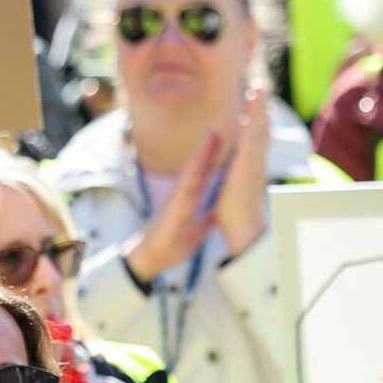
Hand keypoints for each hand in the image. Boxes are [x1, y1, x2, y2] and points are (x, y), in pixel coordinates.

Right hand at [123, 130, 225, 286]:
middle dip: (210, 146)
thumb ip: (207, 216)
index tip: (229, 140)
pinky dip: (193, 175)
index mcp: (191, 197)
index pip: (206, 173)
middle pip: (200, 166)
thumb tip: (219, 211)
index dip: (217, 157)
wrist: (153, 257)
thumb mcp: (198, 228)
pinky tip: (199, 163)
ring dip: (202, 153)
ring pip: (192, 172)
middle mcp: (184, 193)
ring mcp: (178, 199)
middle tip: (221, 125)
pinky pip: (185, 189)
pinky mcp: (174, 208)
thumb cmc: (173, 241)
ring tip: (213, 135)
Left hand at [212, 85, 271, 259]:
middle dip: (261, 106)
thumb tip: (233, 173)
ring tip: (258, 87)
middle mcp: (255, 160)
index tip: (255, 101)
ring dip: (259, 107)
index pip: (253, 136)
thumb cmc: (234, 213)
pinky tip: (253, 106)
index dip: (255, 118)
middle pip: (261, 127)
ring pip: (259, 128)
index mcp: (249, 164)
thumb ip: (234, 178)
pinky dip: (254, 119)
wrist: (242, 230)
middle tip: (260, 85)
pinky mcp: (249, 164)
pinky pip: (252, 136)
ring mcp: (254, 161)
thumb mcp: (232, 188)